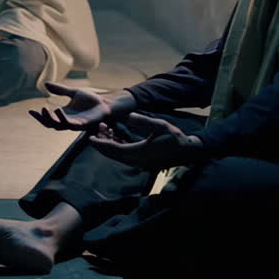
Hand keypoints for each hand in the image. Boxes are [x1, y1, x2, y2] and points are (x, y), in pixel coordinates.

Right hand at [29, 83, 118, 131]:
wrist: (105, 104)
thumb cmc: (90, 100)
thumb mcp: (72, 92)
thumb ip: (60, 90)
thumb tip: (45, 84)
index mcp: (64, 115)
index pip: (48, 118)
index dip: (38, 116)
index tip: (30, 111)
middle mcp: (67, 121)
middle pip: (50, 124)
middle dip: (42, 119)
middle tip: (37, 111)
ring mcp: (74, 124)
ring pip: (58, 126)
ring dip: (51, 119)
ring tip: (45, 109)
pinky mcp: (82, 125)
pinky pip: (70, 124)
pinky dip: (62, 118)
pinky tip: (58, 110)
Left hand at [89, 113, 203, 168]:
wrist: (187, 151)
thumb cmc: (175, 138)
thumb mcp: (160, 126)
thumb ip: (142, 121)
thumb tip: (127, 116)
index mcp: (139, 153)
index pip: (114, 149)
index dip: (101, 143)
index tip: (90, 137)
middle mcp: (137, 160)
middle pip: (113, 154)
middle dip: (103, 143)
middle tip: (95, 131)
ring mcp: (139, 162)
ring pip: (119, 155)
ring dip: (110, 144)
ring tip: (105, 129)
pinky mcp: (142, 161)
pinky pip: (126, 155)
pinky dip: (119, 146)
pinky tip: (116, 135)